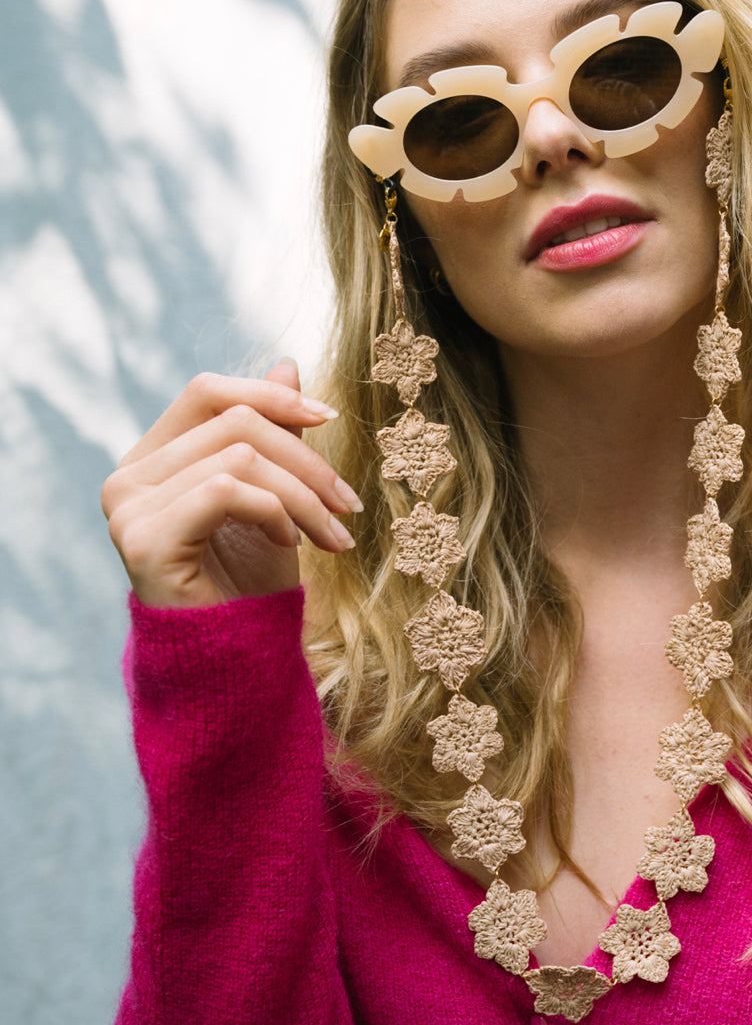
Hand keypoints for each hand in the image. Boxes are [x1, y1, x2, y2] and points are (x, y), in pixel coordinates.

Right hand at [101, 360, 360, 608]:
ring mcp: (128, 508)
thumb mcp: (275, 495)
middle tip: (349, 504)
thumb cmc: (250, 584)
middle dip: (306, 460)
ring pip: (240, 456)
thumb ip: (272, 432)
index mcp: (152, 459)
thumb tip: (287, 363)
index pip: (207, 392)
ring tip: (333, 533)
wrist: (235, 662)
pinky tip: (291, 544)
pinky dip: (274, 511)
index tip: (330, 418)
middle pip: (234, 422)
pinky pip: (226, 491)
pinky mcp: (145, 539)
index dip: (271, 395)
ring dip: (304, 494)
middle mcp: (128, 478)